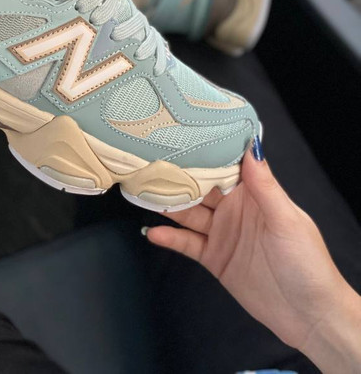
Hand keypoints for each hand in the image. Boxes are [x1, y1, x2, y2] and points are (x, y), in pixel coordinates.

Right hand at [144, 144, 360, 370]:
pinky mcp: (214, 259)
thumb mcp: (286, 220)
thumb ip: (264, 186)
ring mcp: (223, 234)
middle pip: (200, 188)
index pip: (224, 165)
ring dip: (168, 204)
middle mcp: (235, 209)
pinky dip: (169, 238)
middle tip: (149, 162)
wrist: (308, 315)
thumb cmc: (307, 262)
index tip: (179, 135)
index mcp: (254, 194)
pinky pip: (187, 243)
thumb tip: (251, 145)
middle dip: (177, 176)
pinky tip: (152, 232)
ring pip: (189, 213)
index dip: (204, 150)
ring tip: (142, 193)